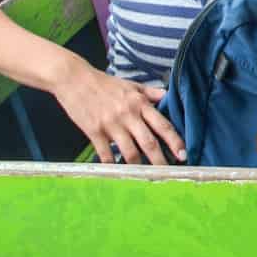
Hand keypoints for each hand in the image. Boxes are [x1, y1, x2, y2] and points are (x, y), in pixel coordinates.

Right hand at [52, 58, 185, 164]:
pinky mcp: (94, 131)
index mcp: (139, 103)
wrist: (74, 78)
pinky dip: (112, 165)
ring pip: (130, 152)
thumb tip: (167, 96)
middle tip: (169, 174)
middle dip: (161, 161)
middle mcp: (128, 115)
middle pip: (149, 143)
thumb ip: (150, 93)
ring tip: (146, 177)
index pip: (162, 125)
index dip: (175, 141)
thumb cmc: (104, 83)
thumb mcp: (131, 85)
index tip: (183, 154)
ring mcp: (111, 125)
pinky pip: (106, 154)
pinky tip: (118, 173)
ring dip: (139, 167)